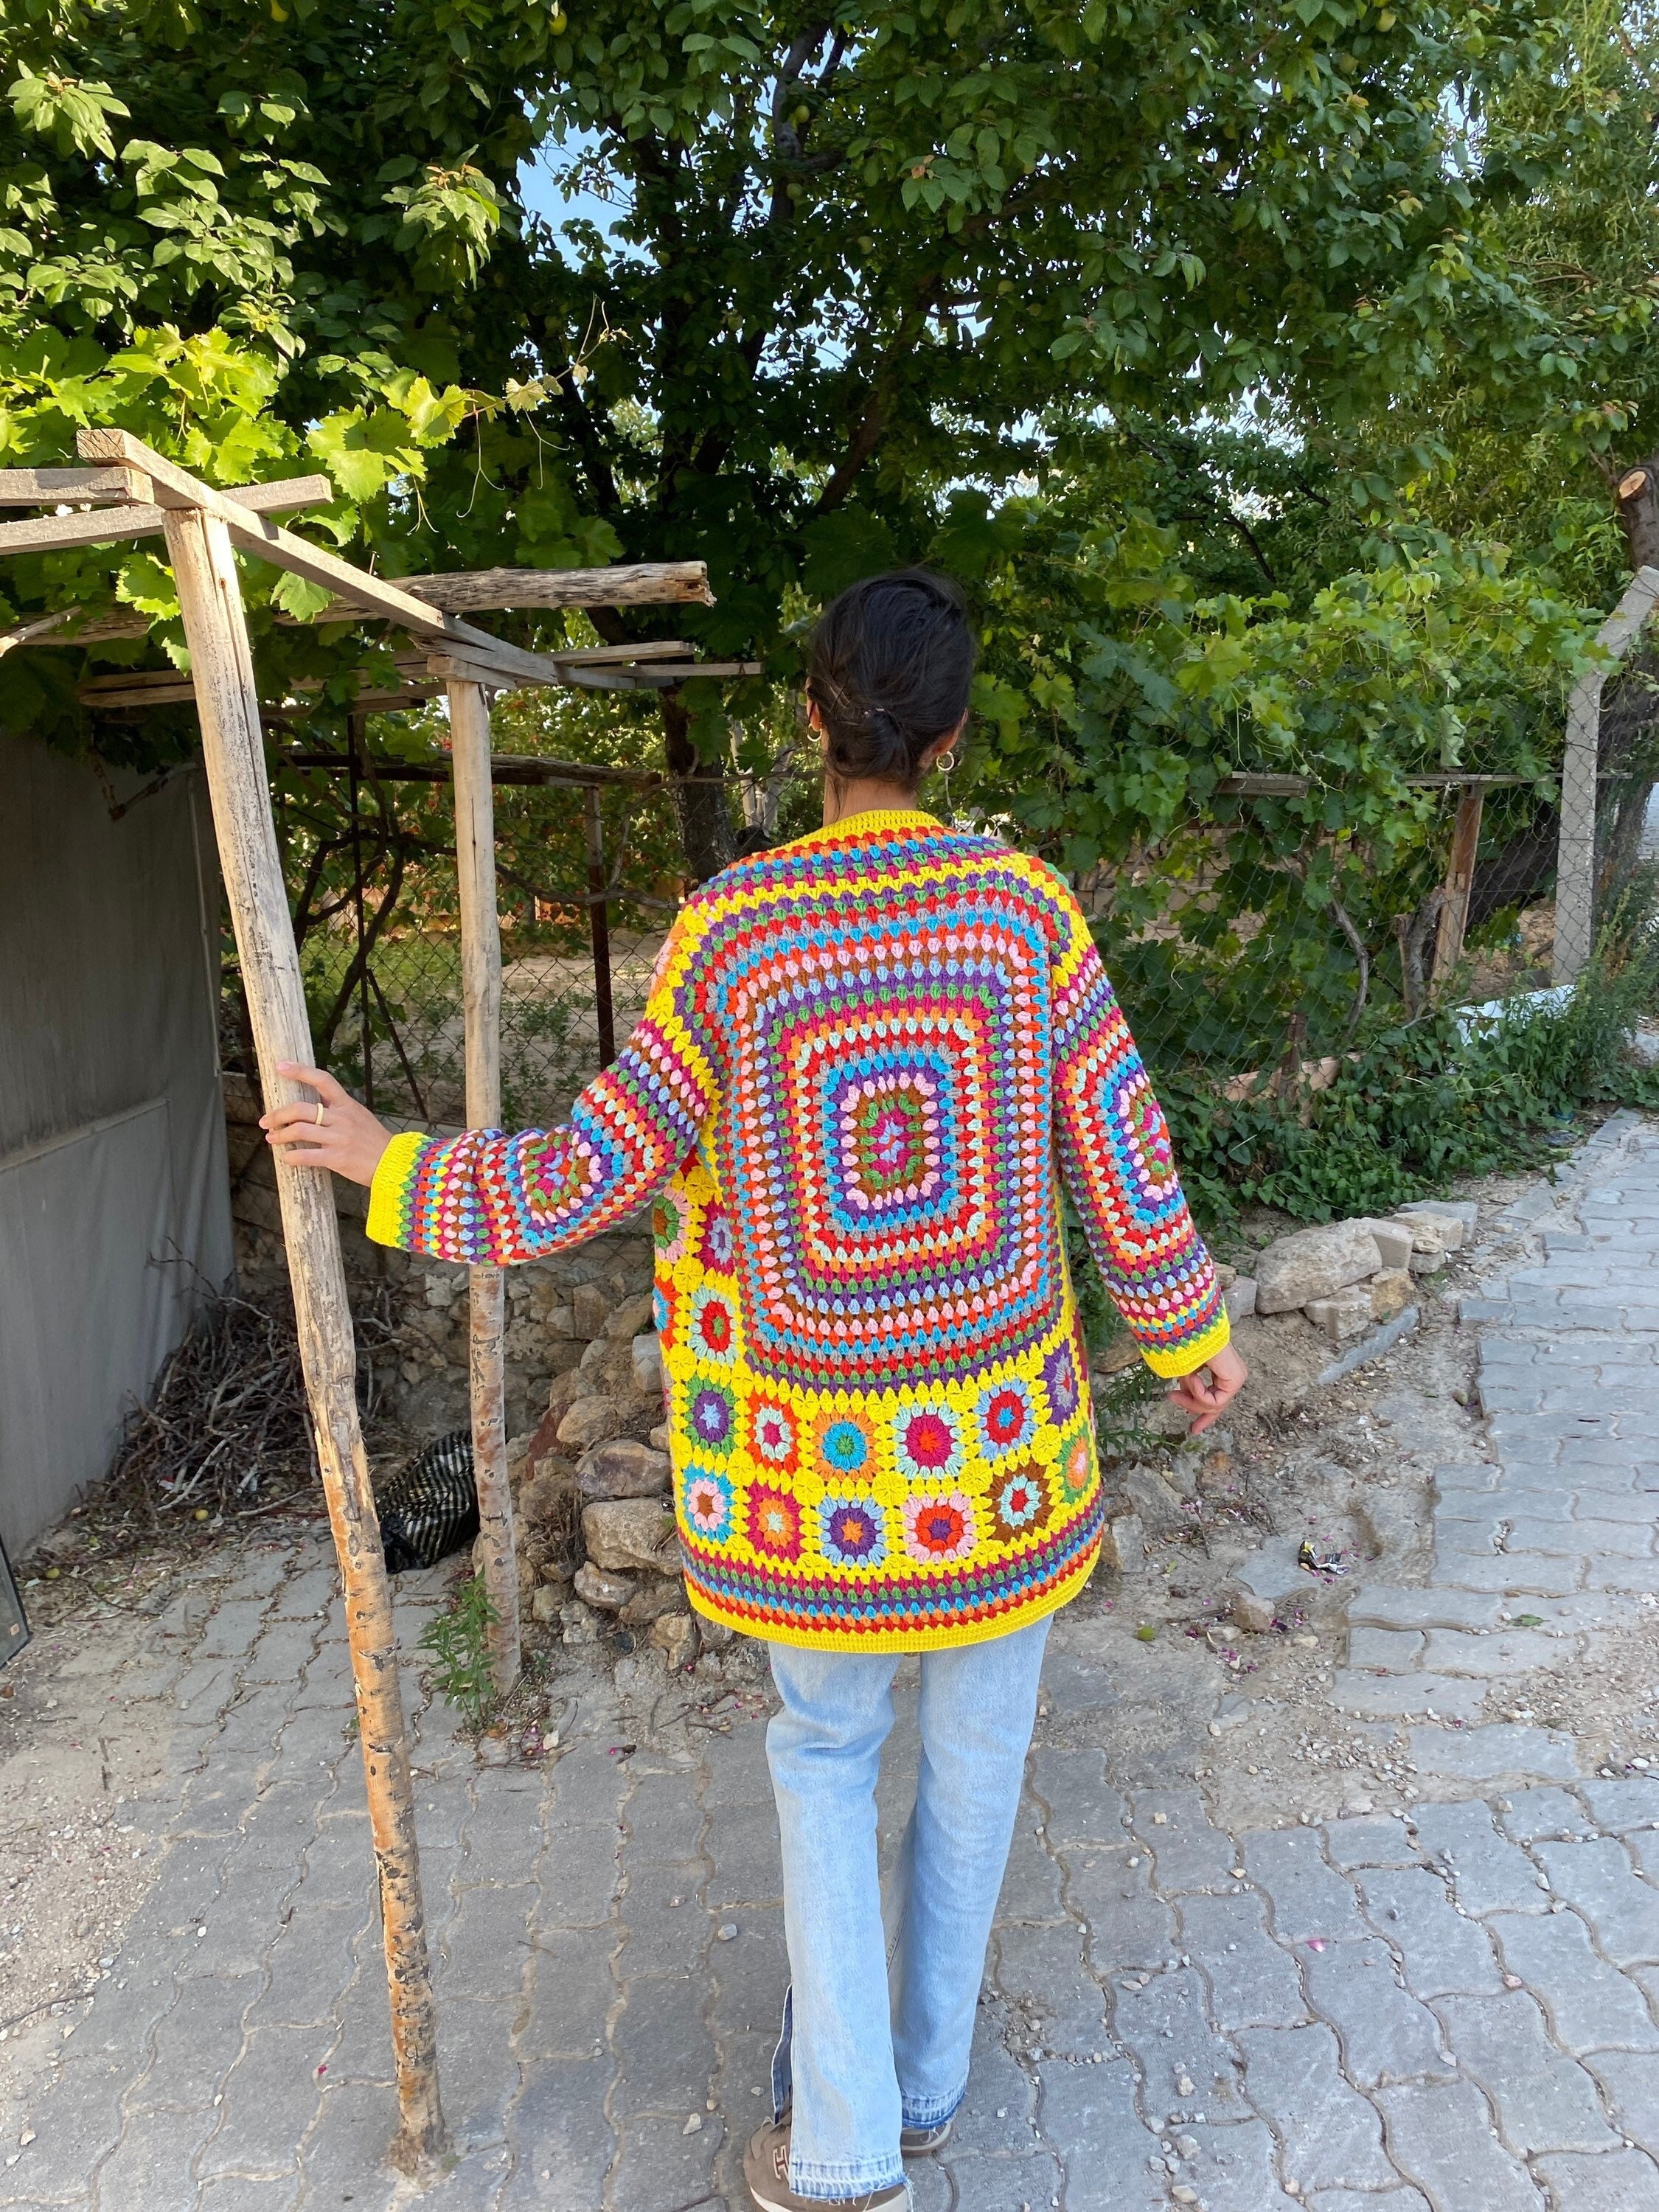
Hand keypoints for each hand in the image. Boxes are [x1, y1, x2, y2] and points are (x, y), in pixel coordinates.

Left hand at [260, 1063, 392, 1187]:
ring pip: (299, 1130)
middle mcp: (342, 1118)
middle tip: (265, 1121)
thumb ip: (337, 1109)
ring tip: (272, 1138)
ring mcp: (339, 1138)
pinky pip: (305, 1156)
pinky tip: (287, 1158)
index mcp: (347, 1104)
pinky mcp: (336, 1158)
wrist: (394, 1164)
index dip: (300, 1071)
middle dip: (277, 1115)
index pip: (322, 1080)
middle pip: (300, 1109)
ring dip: (279, 1135)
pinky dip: (291, 1157)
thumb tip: (312, 1105)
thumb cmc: (374, 1140)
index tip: (281, 1066)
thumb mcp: (359, 1116)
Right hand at [1166, 1341, 1247, 1435]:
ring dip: (1192, 1401)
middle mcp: (1231, 1374)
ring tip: (1174, 1393)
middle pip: (1217, 1405)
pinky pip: (1216, 1400)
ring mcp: (1236, 1377)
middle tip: (1192, 1429)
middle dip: (1201, 1416)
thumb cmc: (1182, 1343)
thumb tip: (1185, 1399)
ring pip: (1215, 1405)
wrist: (1188, 1328)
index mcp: (1221, 1368)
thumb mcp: (1183, 1370)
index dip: (1203, 1414)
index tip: (1193, 1429)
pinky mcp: (1236, 1379)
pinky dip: (1199, 1394)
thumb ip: (1188, 1386)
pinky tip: (1192, 1378)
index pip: (1216, 1397)